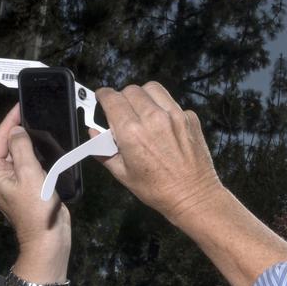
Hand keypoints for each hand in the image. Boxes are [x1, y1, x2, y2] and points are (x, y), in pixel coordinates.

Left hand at [0, 105, 70, 275]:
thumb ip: (21, 147)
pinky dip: (33, 153)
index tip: (21, 104)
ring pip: (16, 153)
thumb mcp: (29, 172)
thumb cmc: (36, 207)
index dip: (10, 120)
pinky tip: (44, 145)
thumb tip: (16, 129)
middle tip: (33, 112)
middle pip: (5, 144)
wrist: (47, 237)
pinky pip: (25, 163)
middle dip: (19, 129)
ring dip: (27, 141)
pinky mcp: (22, 186)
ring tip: (40, 124)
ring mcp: (9, 181)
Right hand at [94, 83, 223, 223]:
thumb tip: (93, 132)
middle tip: (123, 112)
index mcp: (131, 132)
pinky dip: (164, 108)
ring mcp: (174, 115)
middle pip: (131, 90)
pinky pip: (172, 103)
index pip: (112, 99)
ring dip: (143, 96)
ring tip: (142, 112)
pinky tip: (163, 126)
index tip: (102, 97)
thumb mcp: (123, 174)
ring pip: (152, 88)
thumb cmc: (156, 189)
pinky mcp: (190, 117)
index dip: (103, 95)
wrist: (193, 196)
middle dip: (122, 98)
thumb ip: (103, 150)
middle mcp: (153, 118)